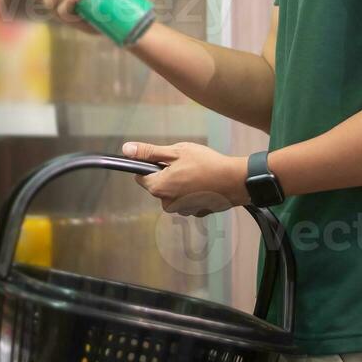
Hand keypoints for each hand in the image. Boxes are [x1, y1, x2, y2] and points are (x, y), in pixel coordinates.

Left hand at [122, 141, 249, 216]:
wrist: (235, 181)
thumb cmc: (206, 164)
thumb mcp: (176, 152)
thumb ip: (149, 152)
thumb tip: (126, 149)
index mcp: (159, 187)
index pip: (142, 176)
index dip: (151, 165)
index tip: (166, 159)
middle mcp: (167, 203)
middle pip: (159, 186)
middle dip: (169, 174)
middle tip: (186, 164)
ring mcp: (182, 210)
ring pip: (174, 193)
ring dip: (182, 184)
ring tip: (198, 173)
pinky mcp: (196, 212)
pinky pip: (187, 199)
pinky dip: (193, 192)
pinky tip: (205, 183)